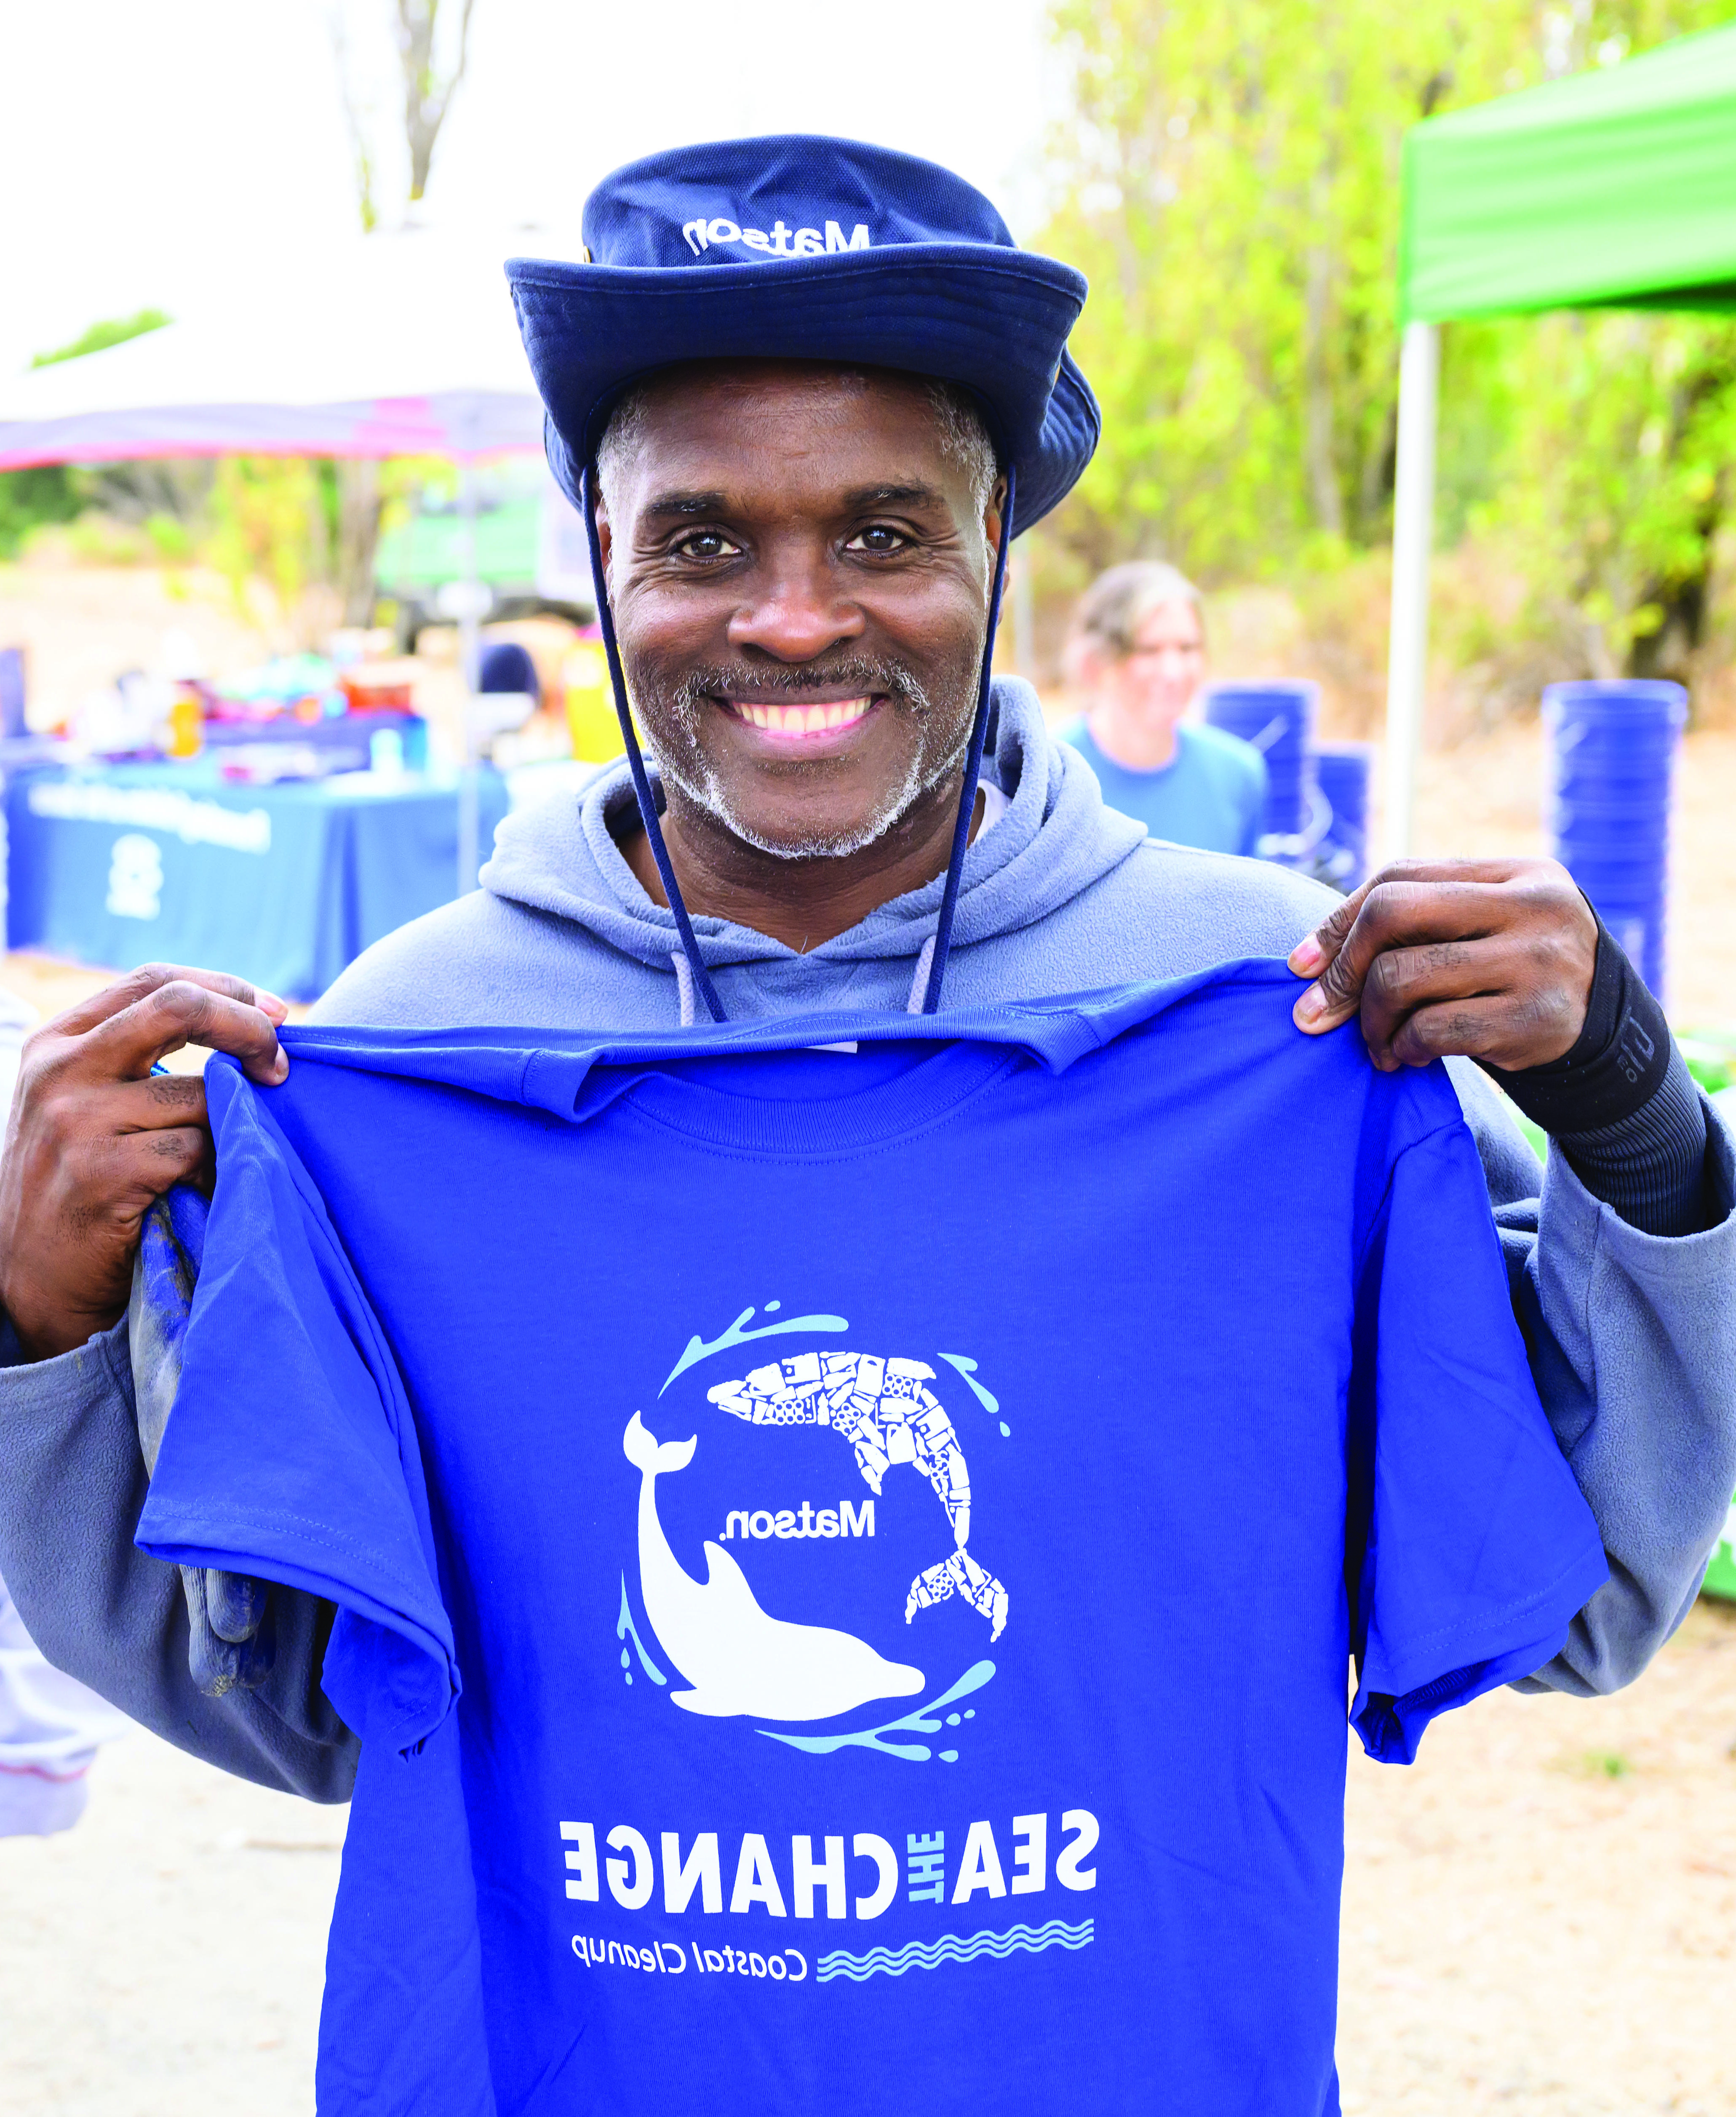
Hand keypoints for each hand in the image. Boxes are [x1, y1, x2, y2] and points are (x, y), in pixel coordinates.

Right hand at [0, 965, 287, 1361]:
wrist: (33, 1276)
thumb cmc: (83, 1180)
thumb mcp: (93, 1101)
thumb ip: (146, 1056)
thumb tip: (260, 1020)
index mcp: (60, 1040)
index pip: (155, 980)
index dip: (226, 989)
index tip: (274, 1015)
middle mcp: (61, 1070)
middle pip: (178, 1006)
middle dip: (247, 1027)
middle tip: (280, 1065)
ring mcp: (75, 1121)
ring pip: (202, 1093)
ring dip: (233, 1124)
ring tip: (222, 1156)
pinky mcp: (99, 1174)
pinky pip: (196, 1150)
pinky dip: (217, 1168)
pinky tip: (202, 1188)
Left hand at [1287, 858, 1597, 1072]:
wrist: (1608, 1036)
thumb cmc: (1515, 975)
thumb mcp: (1481, 931)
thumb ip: (1413, 925)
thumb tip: (1305, 962)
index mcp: (1515, 872)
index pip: (1398, 877)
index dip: (1338, 923)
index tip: (1300, 967)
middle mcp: (1533, 906)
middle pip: (1392, 913)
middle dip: (1343, 969)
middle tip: (1322, 1014)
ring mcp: (1538, 961)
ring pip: (1403, 976)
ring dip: (1371, 1020)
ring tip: (1377, 1043)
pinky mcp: (1536, 1019)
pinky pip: (1434, 1029)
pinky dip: (1406, 1047)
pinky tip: (1409, 1056)